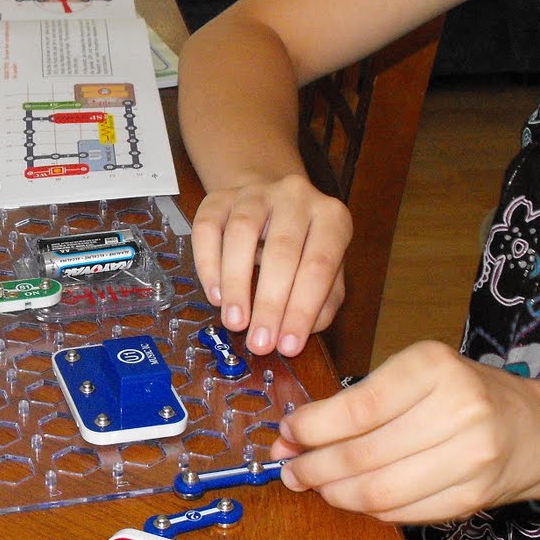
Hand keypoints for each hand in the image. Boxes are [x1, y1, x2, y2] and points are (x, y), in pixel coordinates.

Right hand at [190, 173, 349, 355]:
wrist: (271, 205)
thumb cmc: (303, 249)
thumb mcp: (327, 275)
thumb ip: (322, 304)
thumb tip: (297, 333)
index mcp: (332, 217)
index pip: (320, 264)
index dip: (303, 309)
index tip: (288, 346)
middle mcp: (296, 196)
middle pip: (282, 250)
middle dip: (269, 303)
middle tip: (259, 342)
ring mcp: (255, 193)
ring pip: (241, 233)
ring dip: (237, 284)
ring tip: (235, 322)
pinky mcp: (219, 198)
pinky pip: (207, 229)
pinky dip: (209, 265)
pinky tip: (216, 296)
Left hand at [272, 341, 539, 522]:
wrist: (534, 429)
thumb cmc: (460, 393)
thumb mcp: (413, 376)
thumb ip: (353, 404)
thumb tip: (289, 436)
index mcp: (435, 367)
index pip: (358, 407)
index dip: (312, 428)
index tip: (287, 434)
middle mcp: (460, 409)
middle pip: (363, 454)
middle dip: (313, 467)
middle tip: (291, 469)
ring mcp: (471, 457)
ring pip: (378, 491)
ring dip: (335, 493)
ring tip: (317, 485)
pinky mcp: (473, 496)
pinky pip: (401, 512)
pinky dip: (367, 508)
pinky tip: (355, 495)